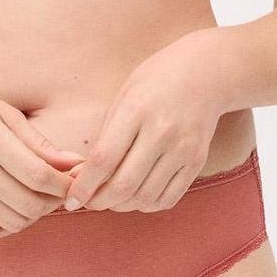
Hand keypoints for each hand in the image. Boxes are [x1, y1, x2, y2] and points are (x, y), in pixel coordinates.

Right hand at [0, 76, 84, 240]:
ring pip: (13, 222)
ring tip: (41, 195)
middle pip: (29, 204)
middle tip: (62, 188)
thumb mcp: (3, 111)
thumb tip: (72, 162)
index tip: (76, 178)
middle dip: (55, 200)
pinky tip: (15, 207)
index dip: (64, 183)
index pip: (39, 175)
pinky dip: (9, 226)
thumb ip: (38, 141)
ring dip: (35, 214)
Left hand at [62, 31, 223, 213]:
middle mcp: (161, 132)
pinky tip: (137, 195)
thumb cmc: (157, 79)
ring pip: (145, 197)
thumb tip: (84, 174)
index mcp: (137, 109)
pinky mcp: (197, 161)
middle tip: (88, 202)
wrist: (206, 71)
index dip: (84, 185)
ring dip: (122, 205)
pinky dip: (147, 205)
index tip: (70, 198)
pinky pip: (168, 198)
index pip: (104, 158)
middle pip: (124, 185)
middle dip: (99, 201)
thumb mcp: (125, 94)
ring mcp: (182, 149)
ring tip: (111, 197)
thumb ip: (107, 133)